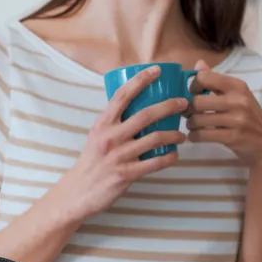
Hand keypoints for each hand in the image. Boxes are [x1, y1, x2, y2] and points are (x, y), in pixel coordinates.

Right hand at [44, 65, 186, 223]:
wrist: (78, 192)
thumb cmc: (91, 162)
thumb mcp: (97, 136)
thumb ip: (114, 124)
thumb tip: (138, 111)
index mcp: (102, 123)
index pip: (122, 95)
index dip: (141, 80)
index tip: (156, 70)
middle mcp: (110, 136)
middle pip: (146, 115)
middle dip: (169, 106)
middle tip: (183, 103)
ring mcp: (119, 155)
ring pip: (155, 139)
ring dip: (174, 135)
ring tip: (182, 135)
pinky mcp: (127, 174)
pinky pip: (155, 163)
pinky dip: (169, 158)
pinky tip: (174, 155)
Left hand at [185, 60, 261, 168]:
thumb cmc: (249, 116)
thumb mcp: (237, 95)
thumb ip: (216, 79)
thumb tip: (198, 63)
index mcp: (237, 86)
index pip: (204, 77)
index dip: (193, 86)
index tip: (194, 94)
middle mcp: (238, 100)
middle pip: (197, 101)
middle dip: (188, 109)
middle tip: (189, 113)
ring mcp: (237, 119)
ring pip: (198, 120)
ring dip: (190, 124)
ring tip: (193, 125)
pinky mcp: (233, 137)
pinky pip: (203, 135)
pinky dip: (195, 136)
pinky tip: (196, 136)